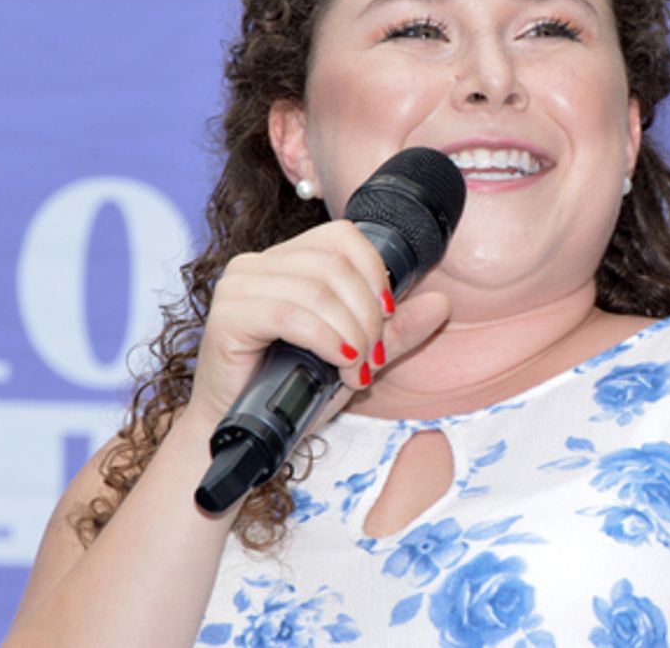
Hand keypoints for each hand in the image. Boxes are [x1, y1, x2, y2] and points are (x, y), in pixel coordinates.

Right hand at [184, 220, 450, 429]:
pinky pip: (290, 313)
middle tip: (371, 359)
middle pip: (335, 264)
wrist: (241, 432)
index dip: (375, 275)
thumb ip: (395, 330)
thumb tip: (441, 303)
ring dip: (351, 334)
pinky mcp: (227, 314)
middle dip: (367, 315)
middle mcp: (259, 263)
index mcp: (288, 260)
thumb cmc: (291, 391)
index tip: (386, 318)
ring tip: (354, 370)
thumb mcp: (356, 356)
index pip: (344, 237)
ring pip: (318, 289)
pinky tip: (338, 363)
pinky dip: (325, 340)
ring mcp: (239, 285)